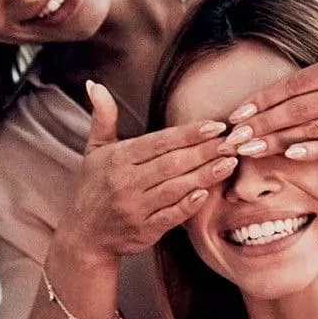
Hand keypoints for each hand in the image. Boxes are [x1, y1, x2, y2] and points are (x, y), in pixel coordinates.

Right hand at [60, 81, 235, 261]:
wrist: (84, 234)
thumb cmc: (93, 187)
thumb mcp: (95, 150)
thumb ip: (102, 117)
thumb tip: (94, 84)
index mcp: (117, 159)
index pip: (159, 142)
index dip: (188, 134)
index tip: (215, 125)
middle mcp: (125, 182)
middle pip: (171, 163)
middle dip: (204, 152)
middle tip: (232, 141)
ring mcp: (134, 208)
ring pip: (174, 188)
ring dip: (204, 175)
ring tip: (230, 162)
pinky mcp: (143, 231)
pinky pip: (169, 217)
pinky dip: (188, 205)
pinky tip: (207, 193)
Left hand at [223, 0, 317, 160]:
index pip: (296, 82)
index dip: (264, 98)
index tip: (237, 111)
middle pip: (297, 109)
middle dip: (261, 124)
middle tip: (231, 137)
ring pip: (312, 130)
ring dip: (277, 141)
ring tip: (247, 150)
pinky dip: (313, 151)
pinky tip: (290, 154)